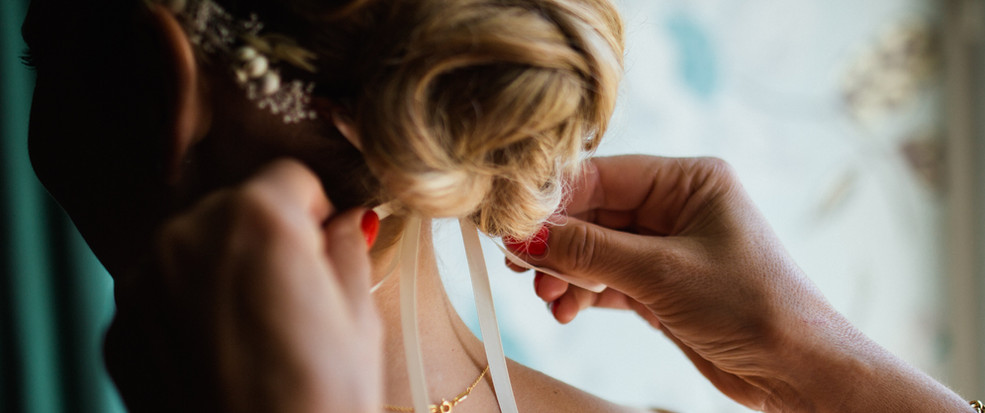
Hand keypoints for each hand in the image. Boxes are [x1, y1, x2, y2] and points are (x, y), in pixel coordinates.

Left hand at [105, 159, 381, 412]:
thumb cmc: (323, 398)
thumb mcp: (359, 315)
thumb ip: (348, 248)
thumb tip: (348, 222)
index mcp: (256, 217)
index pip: (290, 177)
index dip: (317, 212)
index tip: (325, 246)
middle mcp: (186, 235)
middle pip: (236, 208)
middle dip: (266, 237)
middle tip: (295, 296)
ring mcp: (144, 283)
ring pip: (194, 249)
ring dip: (223, 269)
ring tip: (256, 330)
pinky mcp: (122, 328)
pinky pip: (163, 294)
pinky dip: (188, 309)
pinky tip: (221, 353)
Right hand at [507, 155, 967, 411]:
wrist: (797, 370)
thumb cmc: (751, 306)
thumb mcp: (661, 273)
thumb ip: (588, 252)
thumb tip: (524, 235)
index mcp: (689, 180)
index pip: (602, 176)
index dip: (553, 199)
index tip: (512, 223)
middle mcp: (676, 207)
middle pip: (593, 213)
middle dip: (556, 241)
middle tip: (520, 264)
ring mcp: (667, 247)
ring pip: (595, 249)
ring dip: (566, 272)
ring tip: (546, 295)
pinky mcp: (661, 285)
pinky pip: (607, 280)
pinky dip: (583, 294)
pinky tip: (566, 310)